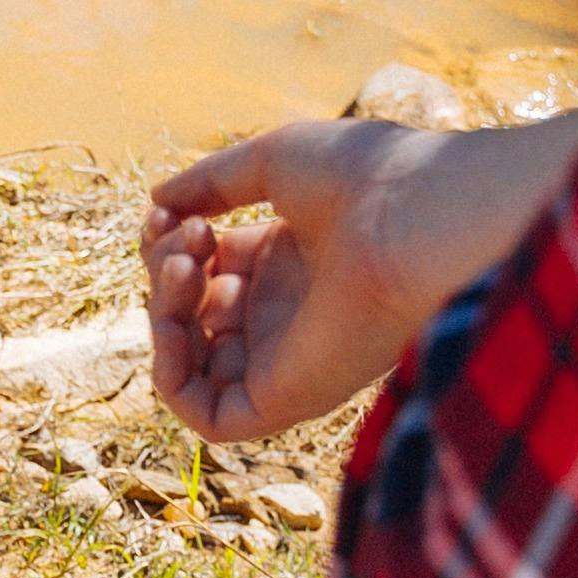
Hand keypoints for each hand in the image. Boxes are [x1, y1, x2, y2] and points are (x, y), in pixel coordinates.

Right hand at [149, 108, 577, 443]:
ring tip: (185, 266)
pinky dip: (171, 374)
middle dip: (167, 269)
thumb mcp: (271, 161)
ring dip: (164, 314)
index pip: (207, 269)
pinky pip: (208, 416)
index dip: (172, 243)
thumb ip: (208, 182)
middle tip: (191, 236)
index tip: (170, 213)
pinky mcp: (286, 399)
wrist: (420, 218)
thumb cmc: (367, 179)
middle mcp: (289, 315)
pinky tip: (173, 322)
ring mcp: (286, 360)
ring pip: (191, 364)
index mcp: (295, 262)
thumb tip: (157, 203)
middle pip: (193, 313)